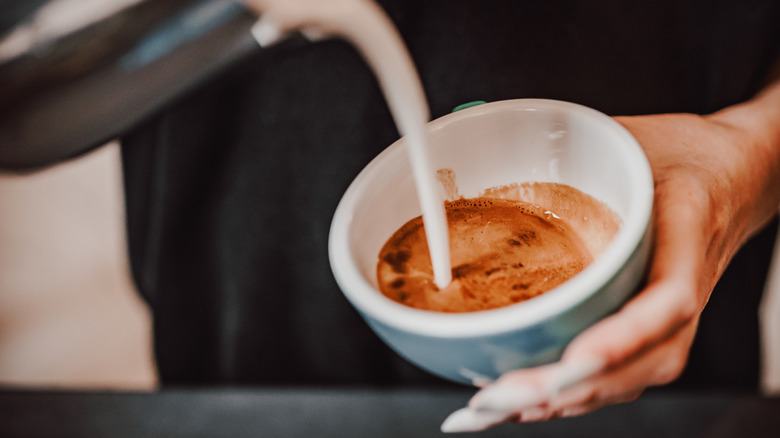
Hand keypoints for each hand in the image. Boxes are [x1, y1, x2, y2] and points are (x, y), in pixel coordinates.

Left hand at [441, 95, 779, 431]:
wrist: (733, 171)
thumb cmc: (684, 153)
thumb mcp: (635, 135)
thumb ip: (579, 147)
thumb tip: (494, 137)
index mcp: (688, 230)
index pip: (670, 297)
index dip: (626, 334)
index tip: (577, 356)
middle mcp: (687, 283)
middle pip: (648, 358)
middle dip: (577, 386)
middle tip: (510, 395)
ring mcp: (676, 313)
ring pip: (636, 377)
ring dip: (571, 400)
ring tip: (506, 409)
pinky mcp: (657, 325)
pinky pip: (626, 372)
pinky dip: (579, 395)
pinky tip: (531, 403)